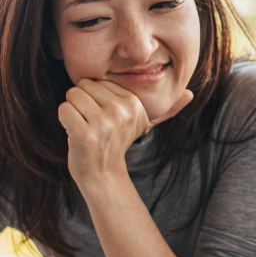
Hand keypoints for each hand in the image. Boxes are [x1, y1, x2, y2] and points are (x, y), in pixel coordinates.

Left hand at [58, 80, 192, 190]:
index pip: (98, 81)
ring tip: (85, 128)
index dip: (95, 98)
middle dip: (82, 103)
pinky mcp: (85, 134)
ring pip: (72, 96)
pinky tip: (76, 134)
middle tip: (92, 123)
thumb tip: (190, 94)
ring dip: (73, 112)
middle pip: (83, 85)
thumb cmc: (117, 144)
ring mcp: (104, 123)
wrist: (103, 175)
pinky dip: (64, 121)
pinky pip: (64, 110)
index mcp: (134, 104)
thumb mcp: (144, 124)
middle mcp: (121, 111)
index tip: (105, 118)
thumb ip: (167, 109)